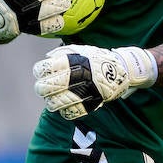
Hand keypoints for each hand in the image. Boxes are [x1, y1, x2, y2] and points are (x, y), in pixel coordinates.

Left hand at [33, 45, 157, 118]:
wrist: (123, 68)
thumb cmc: (97, 59)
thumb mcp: (80, 49)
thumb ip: (62, 53)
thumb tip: (46, 58)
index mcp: (70, 62)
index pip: (43, 69)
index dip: (39, 72)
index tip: (42, 73)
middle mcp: (75, 77)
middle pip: (46, 88)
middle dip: (42, 89)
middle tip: (44, 89)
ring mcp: (83, 91)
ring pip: (56, 103)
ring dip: (51, 103)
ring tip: (52, 100)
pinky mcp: (91, 103)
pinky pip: (72, 112)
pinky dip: (65, 112)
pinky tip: (64, 107)